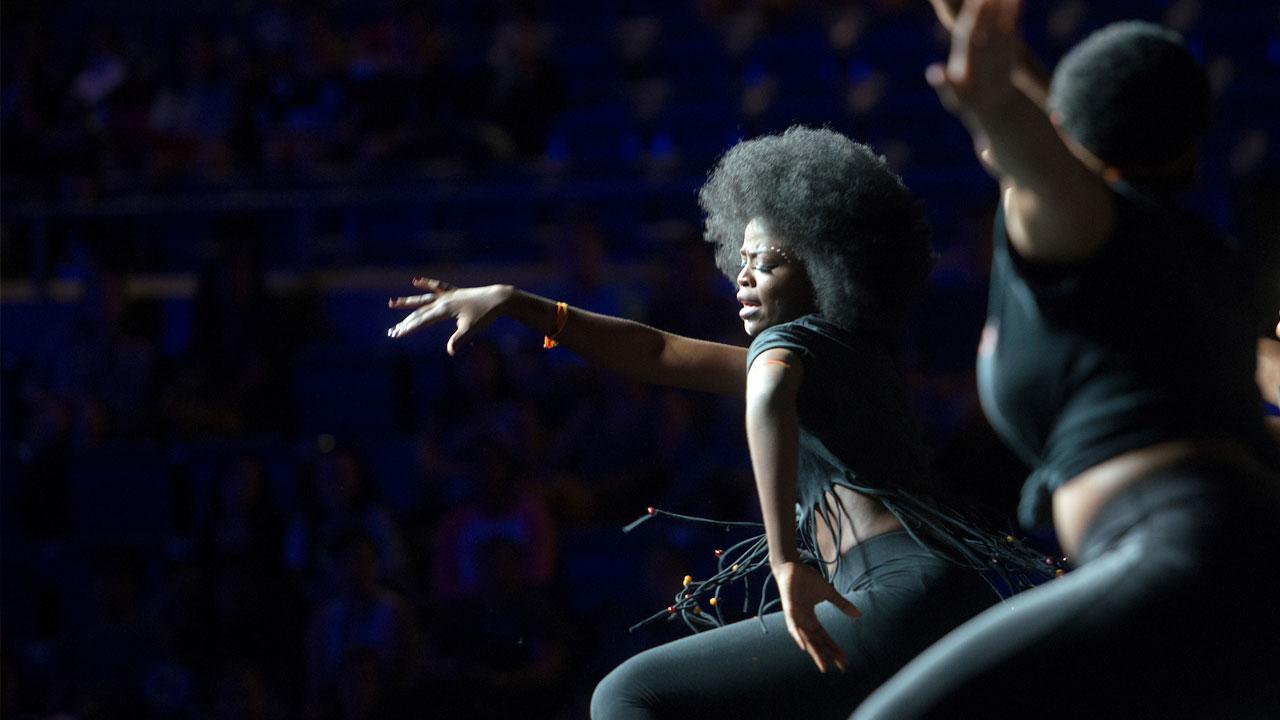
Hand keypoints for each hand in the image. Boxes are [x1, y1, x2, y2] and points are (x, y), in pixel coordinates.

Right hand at [387, 278, 510, 354]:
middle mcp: (443, 301)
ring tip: (392, 303)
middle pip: (419, 312)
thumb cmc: (485, 315)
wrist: (497, 298)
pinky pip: (437, 287)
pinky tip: (416, 281)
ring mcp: (447, 295)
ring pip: (423, 299)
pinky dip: (426, 284)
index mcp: (444, 310)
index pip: (422, 321)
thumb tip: (449, 352)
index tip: (397, 334)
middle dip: (405, 322)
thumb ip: (458, 339)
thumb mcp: (471, 328)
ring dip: (407, 302)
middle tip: (391, 330)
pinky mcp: (454, 292)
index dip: (409, 328)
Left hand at [773, 561, 860, 672]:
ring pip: (805, 638)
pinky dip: (797, 635)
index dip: (834, 650)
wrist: (792, 567)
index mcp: (812, 620)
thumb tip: (859, 615)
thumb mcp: (829, 593)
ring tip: (823, 664)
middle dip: (827, 656)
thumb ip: (842, 605)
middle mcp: (803, 621)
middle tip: (838, 668)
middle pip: (816, 643)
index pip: (825, 639)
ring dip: (814, 652)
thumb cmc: (808, 580)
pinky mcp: (789, 607)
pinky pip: (792, 624)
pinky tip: (803, 645)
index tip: (844, 662)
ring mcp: (795, 616)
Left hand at [926, 0, 1021, 121]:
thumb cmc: (967, 101)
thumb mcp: (956, 95)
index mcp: (963, 49)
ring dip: (1002, 2)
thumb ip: (945, 84)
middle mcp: (977, 39)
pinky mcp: (1007, 39)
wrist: (989, 102)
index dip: (972, 16)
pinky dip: (1015, 10)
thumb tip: (933, 74)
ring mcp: (992, 37)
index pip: (967, 28)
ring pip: (997, 15)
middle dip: (987, 3)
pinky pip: (1010, 21)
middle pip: (982, 17)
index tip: (977, 2)